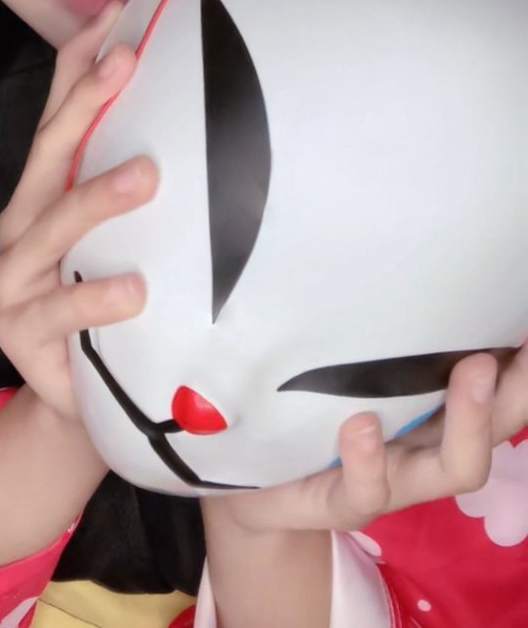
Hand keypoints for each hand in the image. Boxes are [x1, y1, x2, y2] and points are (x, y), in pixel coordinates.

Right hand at [0, 2, 157, 420]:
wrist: (82, 399)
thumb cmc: (108, 304)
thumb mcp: (122, 237)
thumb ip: (132, 182)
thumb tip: (194, 117)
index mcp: (43, 194)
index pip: (57, 118)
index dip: (77, 65)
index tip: (114, 13)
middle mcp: (21, 225)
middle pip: (48, 156)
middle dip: (83, 106)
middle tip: (125, 62)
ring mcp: (14, 279)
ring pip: (50, 229)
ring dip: (95, 198)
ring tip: (147, 176)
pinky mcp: (21, 332)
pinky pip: (60, 311)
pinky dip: (95, 297)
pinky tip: (135, 288)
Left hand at [210, 344, 527, 535]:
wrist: (257, 486)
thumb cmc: (313, 411)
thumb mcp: (350, 362)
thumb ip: (384, 331)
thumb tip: (410, 255)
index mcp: (439, 411)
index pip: (503, 387)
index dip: (523, 362)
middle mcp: (429, 448)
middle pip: (499, 426)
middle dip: (519, 388)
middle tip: (524, 341)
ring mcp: (393, 480)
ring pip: (454, 466)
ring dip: (471, 419)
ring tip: (474, 369)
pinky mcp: (343, 503)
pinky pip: (366, 491)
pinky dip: (368, 460)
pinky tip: (362, 426)